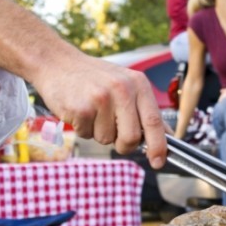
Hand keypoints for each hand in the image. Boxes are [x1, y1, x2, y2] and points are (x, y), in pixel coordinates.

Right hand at [32, 54, 166, 168]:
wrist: (58, 63)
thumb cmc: (95, 79)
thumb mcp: (127, 86)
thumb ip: (145, 111)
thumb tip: (166, 136)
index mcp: (138, 84)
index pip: (155, 121)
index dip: (159, 146)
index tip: (158, 162)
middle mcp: (123, 89)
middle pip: (132, 138)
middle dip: (123, 144)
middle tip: (113, 132)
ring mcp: (101, 98)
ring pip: (107, 139)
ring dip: (99, 132)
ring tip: (92, 111)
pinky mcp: (81, 108)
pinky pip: (87, 135)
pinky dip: (83, 129)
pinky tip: (80, 111)